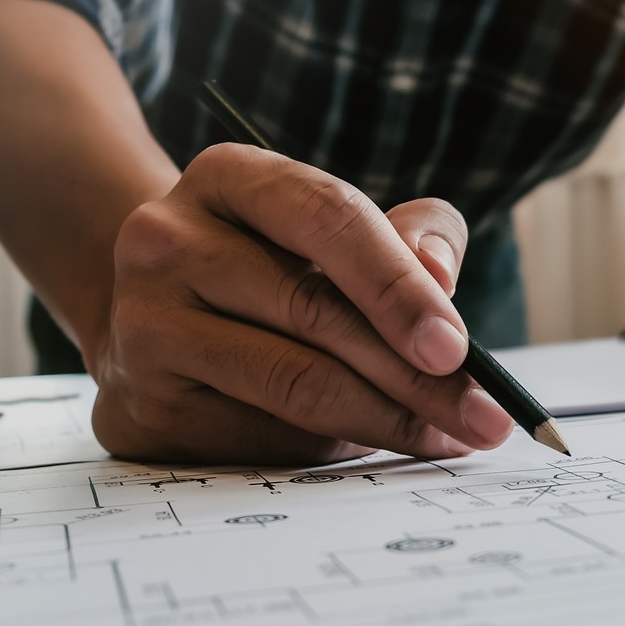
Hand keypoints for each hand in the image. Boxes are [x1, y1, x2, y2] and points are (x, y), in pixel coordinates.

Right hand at [87, 144, 514, 462]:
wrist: (159, 321)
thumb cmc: (278, 270)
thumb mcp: (345, 232)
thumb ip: (414, 238)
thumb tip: (439, 277)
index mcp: (227, 177)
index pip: (327, 217)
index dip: (398, 284)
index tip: (457, 346)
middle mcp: (166, 239)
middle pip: (314, 311)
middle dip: (417, 374)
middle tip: (483, 415)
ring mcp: (142, 322)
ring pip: (291, 382)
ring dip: (387, 419)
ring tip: (449, 437)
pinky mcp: (141, 401)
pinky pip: (259, 435)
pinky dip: (331, 448)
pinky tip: (374, 446)